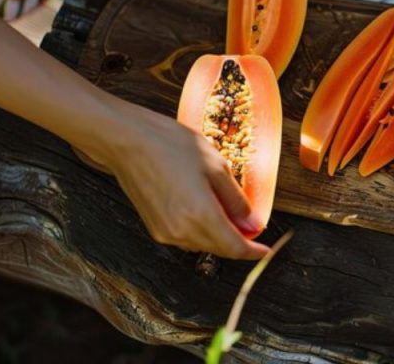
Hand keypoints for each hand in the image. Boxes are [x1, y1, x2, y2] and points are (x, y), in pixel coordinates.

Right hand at [76, 98, 269, 259]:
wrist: (127, 141)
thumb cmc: (172, 145)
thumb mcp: (216, 166)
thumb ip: (236, 200)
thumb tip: (253, 224)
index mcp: (200, 216)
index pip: (234, 248)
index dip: (253, 252)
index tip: (266, 249)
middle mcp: (181, 231)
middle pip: (219, 249)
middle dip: (238, 242)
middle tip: (252, 226)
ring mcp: (165, 232)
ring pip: (203, 244)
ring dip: (220, 236)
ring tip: (230, 213)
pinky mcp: (154, 227)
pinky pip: (186, 238)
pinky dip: (202, 231)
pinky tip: (207, 211)